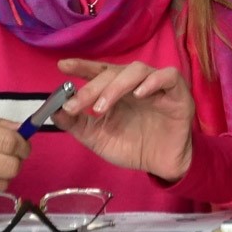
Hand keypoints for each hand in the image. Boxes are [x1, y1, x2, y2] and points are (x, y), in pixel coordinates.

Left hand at [52, 58, 194, 181]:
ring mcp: (157, 86)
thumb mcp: (98, 138)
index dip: (82, 66)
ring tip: (102, 106)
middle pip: (114, 71)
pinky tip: (139, 94)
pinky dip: (153, 81)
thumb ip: (77, 124)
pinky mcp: (178, 93)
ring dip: (116, 86)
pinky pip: (168, 76)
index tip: (62, 66)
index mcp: (117, 91)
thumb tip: (54, 110)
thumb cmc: (132, 146)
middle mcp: (135, 83)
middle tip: (78, 104)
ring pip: (138, 70)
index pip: (99, 71)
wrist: (162, 165)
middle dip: (93, 86)